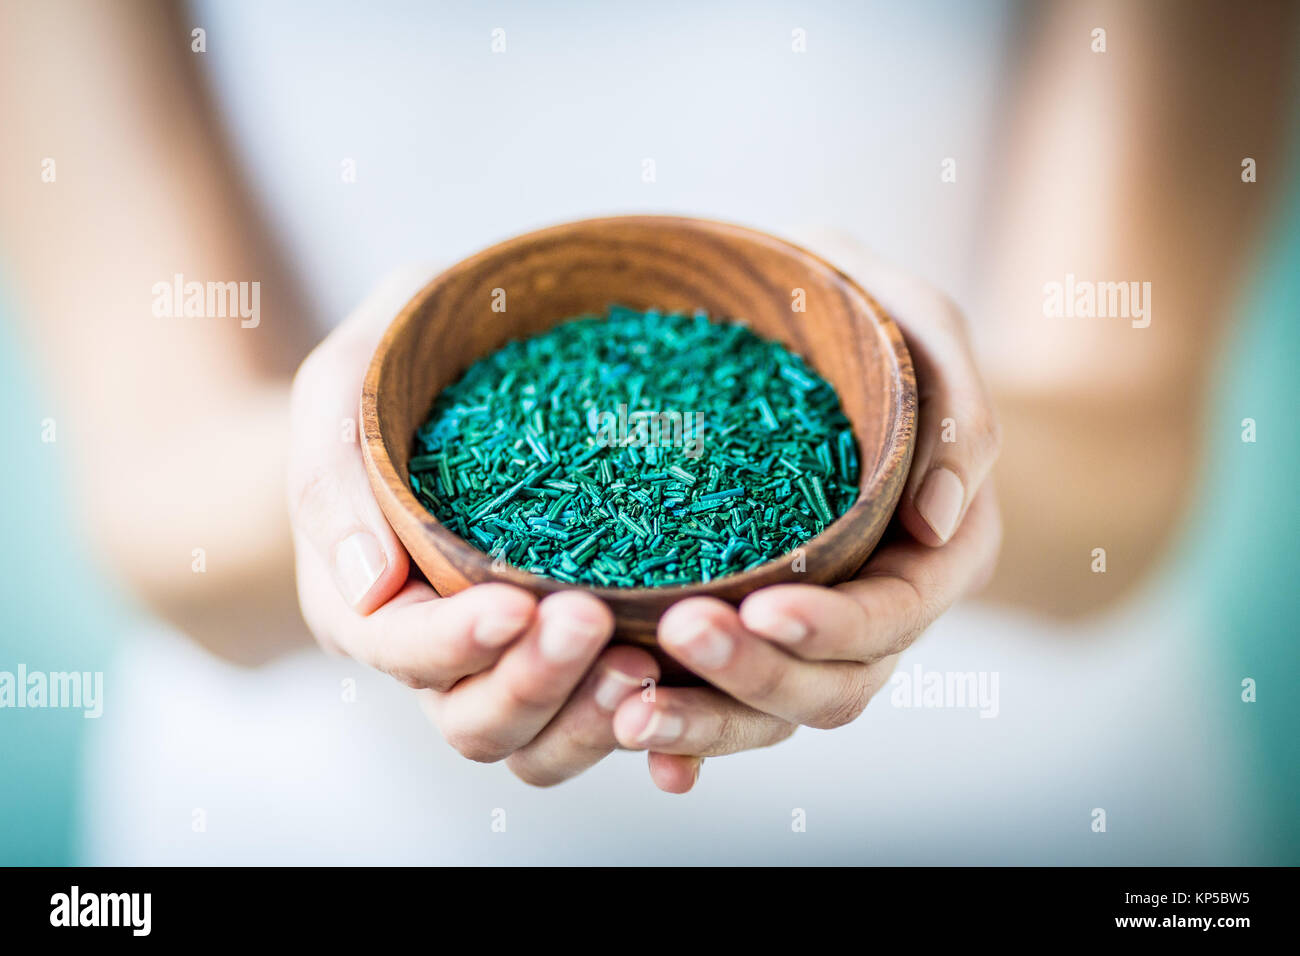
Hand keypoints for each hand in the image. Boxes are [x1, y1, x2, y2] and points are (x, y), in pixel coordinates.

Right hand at [287, 267, 657, 785]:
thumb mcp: (337, 396)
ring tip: (643, 662)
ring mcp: (507, 665)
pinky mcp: (573, 659)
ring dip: (590, 716)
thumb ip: (333, 481)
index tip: (517, 604)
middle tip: (592, 621)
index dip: (456, 641)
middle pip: (476, 720)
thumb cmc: (382, 382)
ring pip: (540, 743)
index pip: (403, 651)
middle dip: (534, 680)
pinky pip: (602, 716)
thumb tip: (372, 588)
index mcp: (364, 607)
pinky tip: (675, 685)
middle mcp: (435, 657)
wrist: (445, 378)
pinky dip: (639, 721)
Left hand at [611, 235, 1002, 792]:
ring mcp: (809, 633)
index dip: (833, 625)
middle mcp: (877, 612)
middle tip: (678, 632)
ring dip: (705, 722)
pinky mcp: (747, 634)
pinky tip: (627, 733)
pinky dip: (684, 739)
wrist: (804, 333)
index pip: (894, 616)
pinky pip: (718, 703)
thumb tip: (939, 519)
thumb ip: (957, 412)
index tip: (761, 606)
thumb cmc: (869, 321)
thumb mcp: (925, 329)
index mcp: (937, 556)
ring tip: (629, 712)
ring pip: (770, 713)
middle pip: (830, 687)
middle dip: (755, 673)